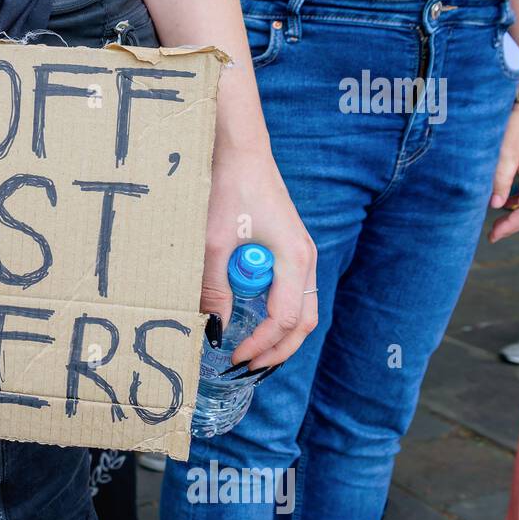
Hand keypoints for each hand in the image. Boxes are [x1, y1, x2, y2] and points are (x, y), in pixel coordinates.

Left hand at [203, 138, 318, 371]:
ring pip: (301, 308)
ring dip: (279, 334)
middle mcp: (304, 258)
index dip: (262, 344)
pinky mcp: (289, 249)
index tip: (235, 357)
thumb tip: (215, 329)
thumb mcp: (213, 244)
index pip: (286, 319)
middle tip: (249, 367)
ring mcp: (300, 254)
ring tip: (251, 352)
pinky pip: (290, 291)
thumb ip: (215, 288)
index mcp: (293, 258)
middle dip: (278, 350)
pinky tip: (251, 319)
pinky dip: (276, 312)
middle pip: (304, 321)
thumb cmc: (228, 190)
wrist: (240, 151)